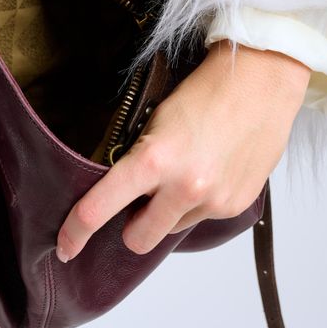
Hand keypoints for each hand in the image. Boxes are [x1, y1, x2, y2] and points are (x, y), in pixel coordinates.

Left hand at [55, 40, 311, 260]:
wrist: (262, 80)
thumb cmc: (207, 88)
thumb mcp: (155, 116)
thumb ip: (138, 157)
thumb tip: (120, 189)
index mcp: (153, 160)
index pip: (99, 209)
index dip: (75, 232)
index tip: (64, 247)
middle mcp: (184, 188)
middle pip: (137, 239)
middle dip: (131, 226)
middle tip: (136, 200)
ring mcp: (213, 201)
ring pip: (171, 230)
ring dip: (167, 212)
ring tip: (182, 172)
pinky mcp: (236, 205)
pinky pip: (202, 218)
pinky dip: (197, 203)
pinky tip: (208, 169)